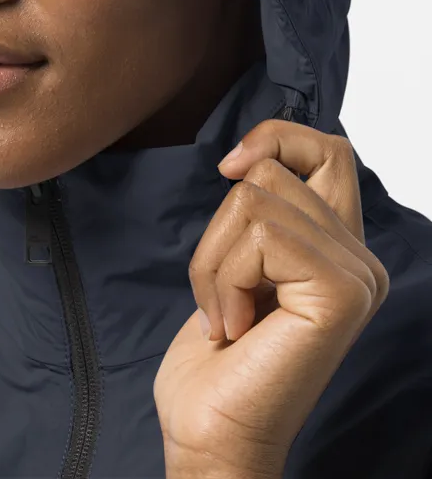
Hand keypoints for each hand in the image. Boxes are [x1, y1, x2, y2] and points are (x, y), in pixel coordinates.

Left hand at [153, 119, 389, 478]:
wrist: (211, 433)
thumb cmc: (216, 358)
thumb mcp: (236, 259)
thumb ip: (264, 211)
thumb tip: (251, 154)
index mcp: (340, 249)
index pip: (328, 149)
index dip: (275, 139)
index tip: (229, 170)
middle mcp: (361, 260)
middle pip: (274, 172)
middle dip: (220, 226)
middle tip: (224, 291)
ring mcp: (357, 276)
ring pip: (255, 200)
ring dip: (214, 260)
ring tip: (228, 314)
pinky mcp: (341, 292)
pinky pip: (260, 236)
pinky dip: (223, 276)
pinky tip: (235, 327)